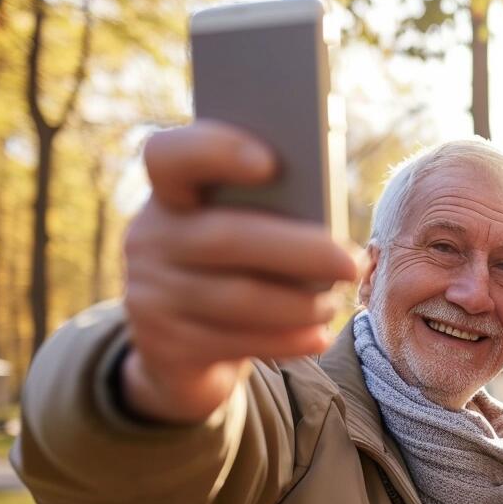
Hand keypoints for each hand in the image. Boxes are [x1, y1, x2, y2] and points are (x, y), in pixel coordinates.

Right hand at [119, 120, 357, 423]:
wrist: (182, 350)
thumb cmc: (232, 271)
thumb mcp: (239, 233)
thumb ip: (266, 214)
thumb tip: (327, 228)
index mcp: (170, 194)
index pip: (170, 156)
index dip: (216, 153)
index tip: (271, 162)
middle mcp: (150, 239)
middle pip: (223, 237)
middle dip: (298, 250)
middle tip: (352, 262)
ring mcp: (150, 296)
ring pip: (234, 298)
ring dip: (297, 303)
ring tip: (336, 303)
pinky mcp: (165, 347)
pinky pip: (234, 342)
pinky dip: (284, 339)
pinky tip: (317, 336)